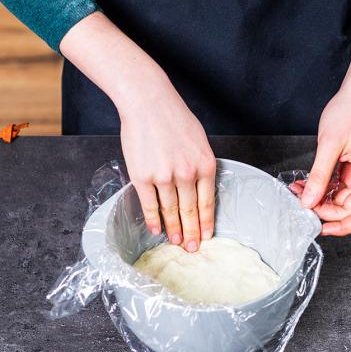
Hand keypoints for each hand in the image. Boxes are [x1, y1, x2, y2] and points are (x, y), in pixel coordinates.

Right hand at [59, 11, 215, 251]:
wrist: (148, 102)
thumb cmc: (174, 117)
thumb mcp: (199, 141)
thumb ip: (201, 166)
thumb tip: (200, 190)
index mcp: (205, 165)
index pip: (207, 202)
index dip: (206, 223)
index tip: (207, 237)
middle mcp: (186, 174)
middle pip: (190, 211)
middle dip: (192, 233)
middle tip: (193, 249)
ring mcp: (163, 177)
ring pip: (170, 211)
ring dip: (173, 230)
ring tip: (176, 243)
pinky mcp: (142, 176)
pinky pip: (149, 204)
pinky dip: (153, 219)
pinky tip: (155, 229)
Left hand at [295, 84, 350, 235]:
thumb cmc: (350, 111)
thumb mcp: (329, 144)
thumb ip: (320, 175)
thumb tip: (308, 202)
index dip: (345, 226)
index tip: (323, 228)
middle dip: (325, 210)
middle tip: (301, 203)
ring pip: (342, 199)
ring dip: (320, 198)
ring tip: (298, 190)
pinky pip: (338, 186)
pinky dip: (322, 187)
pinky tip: (305, 183)